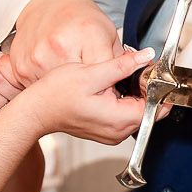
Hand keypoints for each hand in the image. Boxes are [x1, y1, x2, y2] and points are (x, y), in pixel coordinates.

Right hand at [12, 0, 124, 84]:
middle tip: (94, 81)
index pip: (108, 75)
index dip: (113, 85)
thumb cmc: (78, 16)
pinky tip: (54, 73)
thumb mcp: (107, 32)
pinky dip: (51, 86)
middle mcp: (61, 47)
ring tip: (72, 75)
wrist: (45, 4)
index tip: (115, 87)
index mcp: (88, 34)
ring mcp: (39, 59)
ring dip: (69, 90)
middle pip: (84, 88)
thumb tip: (136, 78)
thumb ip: (121, 59)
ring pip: (62, 92)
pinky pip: (42, 88)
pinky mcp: (23, 68)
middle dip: (93, 90)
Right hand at [14, 47, 167, 144]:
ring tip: (121, 76)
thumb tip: (146, 57)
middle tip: (134, 68)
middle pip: (149, 110)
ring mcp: (112, 134)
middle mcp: (118, 132)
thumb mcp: (91, 73)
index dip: (156, 86)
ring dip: (135, 94)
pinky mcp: (105, 131)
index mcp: (119, 119)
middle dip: (146, 88)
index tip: (149, 71)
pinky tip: (112, 87)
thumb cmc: (55, 95)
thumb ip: (122, 65)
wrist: (35, 110)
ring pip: (138, 112)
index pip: (156, 106)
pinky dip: (124, 101)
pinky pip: (125, 116)